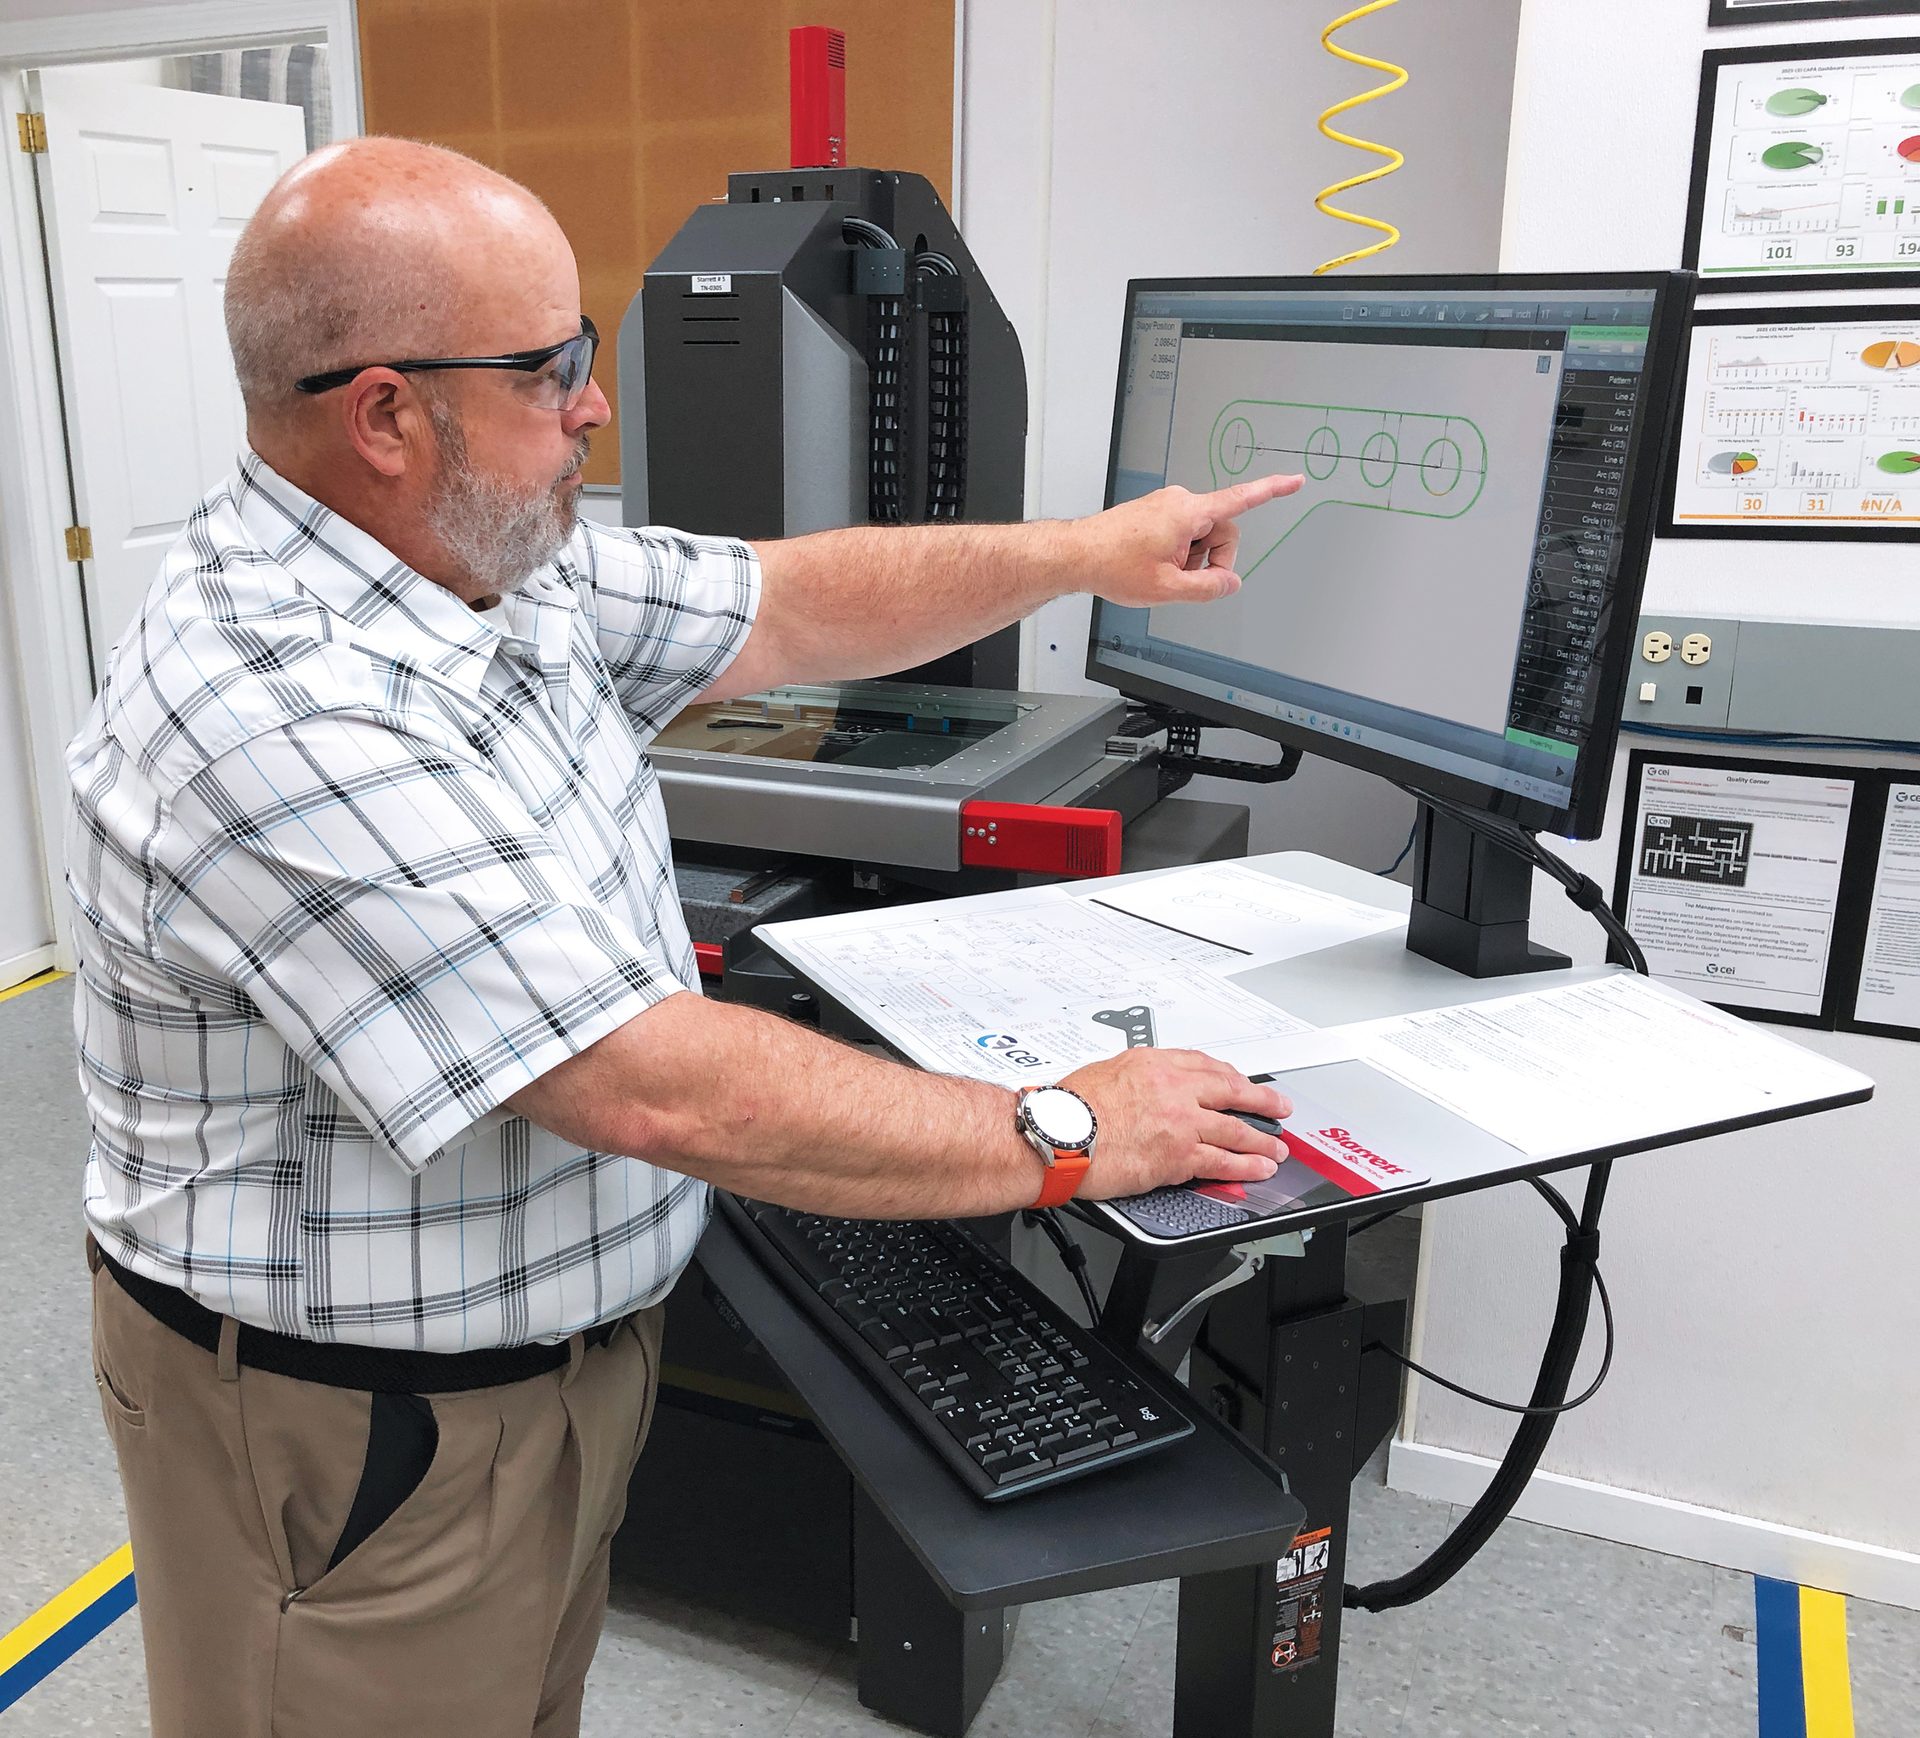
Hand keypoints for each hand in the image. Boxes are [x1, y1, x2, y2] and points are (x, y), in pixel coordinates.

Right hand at [1059, 1049, 1292, 1200]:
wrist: (1058, 1136)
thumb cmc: (1069, 1109)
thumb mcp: (1107, 1072)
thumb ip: (1137, 1077)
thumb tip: (1150, 1088)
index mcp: (1154, 1064)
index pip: (1205, 1066)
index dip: (1231, 1077)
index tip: (1242, 1083)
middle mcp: (1173, 1088)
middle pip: (1231, 1091)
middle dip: (1261, 1100)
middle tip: (1278, 1106)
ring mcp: (1180, 1122)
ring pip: (1234, 1129)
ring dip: (1261, 1139)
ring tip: (1276, 1146)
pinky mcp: (1179, 1156)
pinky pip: (1222, 1161)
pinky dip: (1246, 1165)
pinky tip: (1260, 1168)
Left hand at [1069, 474, 1302, 607]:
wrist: (1076, 554)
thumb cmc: (1112, 564)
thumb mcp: (1168, 589)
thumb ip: (1208, 588)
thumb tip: (1230, 583)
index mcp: (1188, 512)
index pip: (1241, 498)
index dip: (1271, 491)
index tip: (1294, 481)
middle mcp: (1180, 501)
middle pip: (1222, 530)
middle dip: (1213, 559)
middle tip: (1188, 581)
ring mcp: (1167, 505)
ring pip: (1202, 535)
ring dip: (1193, 558)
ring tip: (1163, 572)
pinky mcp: (1157, 512)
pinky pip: (1184, 533)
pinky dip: (1179, 553)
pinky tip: (1155, 565)